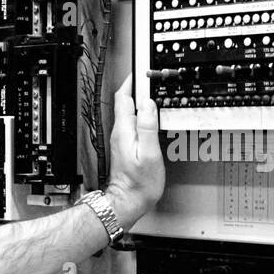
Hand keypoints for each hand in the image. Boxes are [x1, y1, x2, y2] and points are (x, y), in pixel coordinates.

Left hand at [105, 76, 163, 230]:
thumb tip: (148, 103)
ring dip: (140, 101)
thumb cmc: (140, 183)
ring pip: (129, 112)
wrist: (129, 201)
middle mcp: (120, 132)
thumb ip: (148, 126)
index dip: (133, 81)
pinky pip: (132, 123)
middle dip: (137, 88)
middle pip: (126, 102)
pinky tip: (151, 117)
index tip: (143, 72)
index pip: (124, 97)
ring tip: (153, 94)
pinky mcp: (126, 145)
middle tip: (151, 80)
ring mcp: (122, 138)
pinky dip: (141, 115)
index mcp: (124, 130)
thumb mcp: (149, 153)